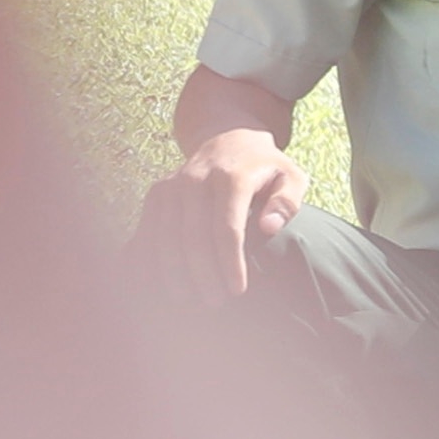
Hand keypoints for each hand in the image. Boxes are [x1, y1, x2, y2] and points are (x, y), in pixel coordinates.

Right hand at [153, 127, 305, 295]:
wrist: (227, 136)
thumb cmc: (265, 167)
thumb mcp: (291, 175)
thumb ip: (287, 200)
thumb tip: (270, 228)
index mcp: (231, 177)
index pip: (226, 227)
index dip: (229, 261)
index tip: (237, 289)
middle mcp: (195, 180)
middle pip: (192, 236)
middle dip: (201, 274)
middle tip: (214, 303)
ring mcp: (171, 187)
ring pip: (165, 237)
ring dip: (173, 273)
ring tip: (186, 301)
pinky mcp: (157, 194)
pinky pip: (147, 231)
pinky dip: (149, 259)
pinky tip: (156, 284)